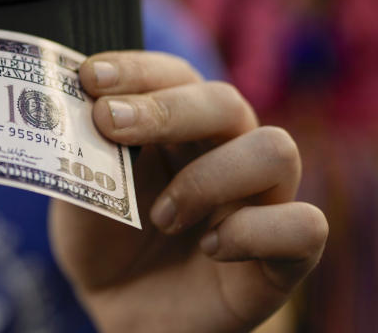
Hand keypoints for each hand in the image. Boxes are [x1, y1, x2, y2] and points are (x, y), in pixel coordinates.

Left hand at [49, 51, 327, 332]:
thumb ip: (80, 153)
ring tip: (161, 217)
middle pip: (226, 101)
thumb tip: (72, 108)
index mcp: (178, 126)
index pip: (174, 75)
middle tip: (110, 124)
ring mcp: (260, 201)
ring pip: (277, 150)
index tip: (89, 77)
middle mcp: (227, 151)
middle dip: (165, 109)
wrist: (119, 313)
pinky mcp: (283, 256)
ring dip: (208, 178)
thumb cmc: (104, 242)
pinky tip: (210, 249)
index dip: (136, 70)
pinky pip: (305, 226)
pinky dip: (254, 232)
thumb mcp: (78, 194)